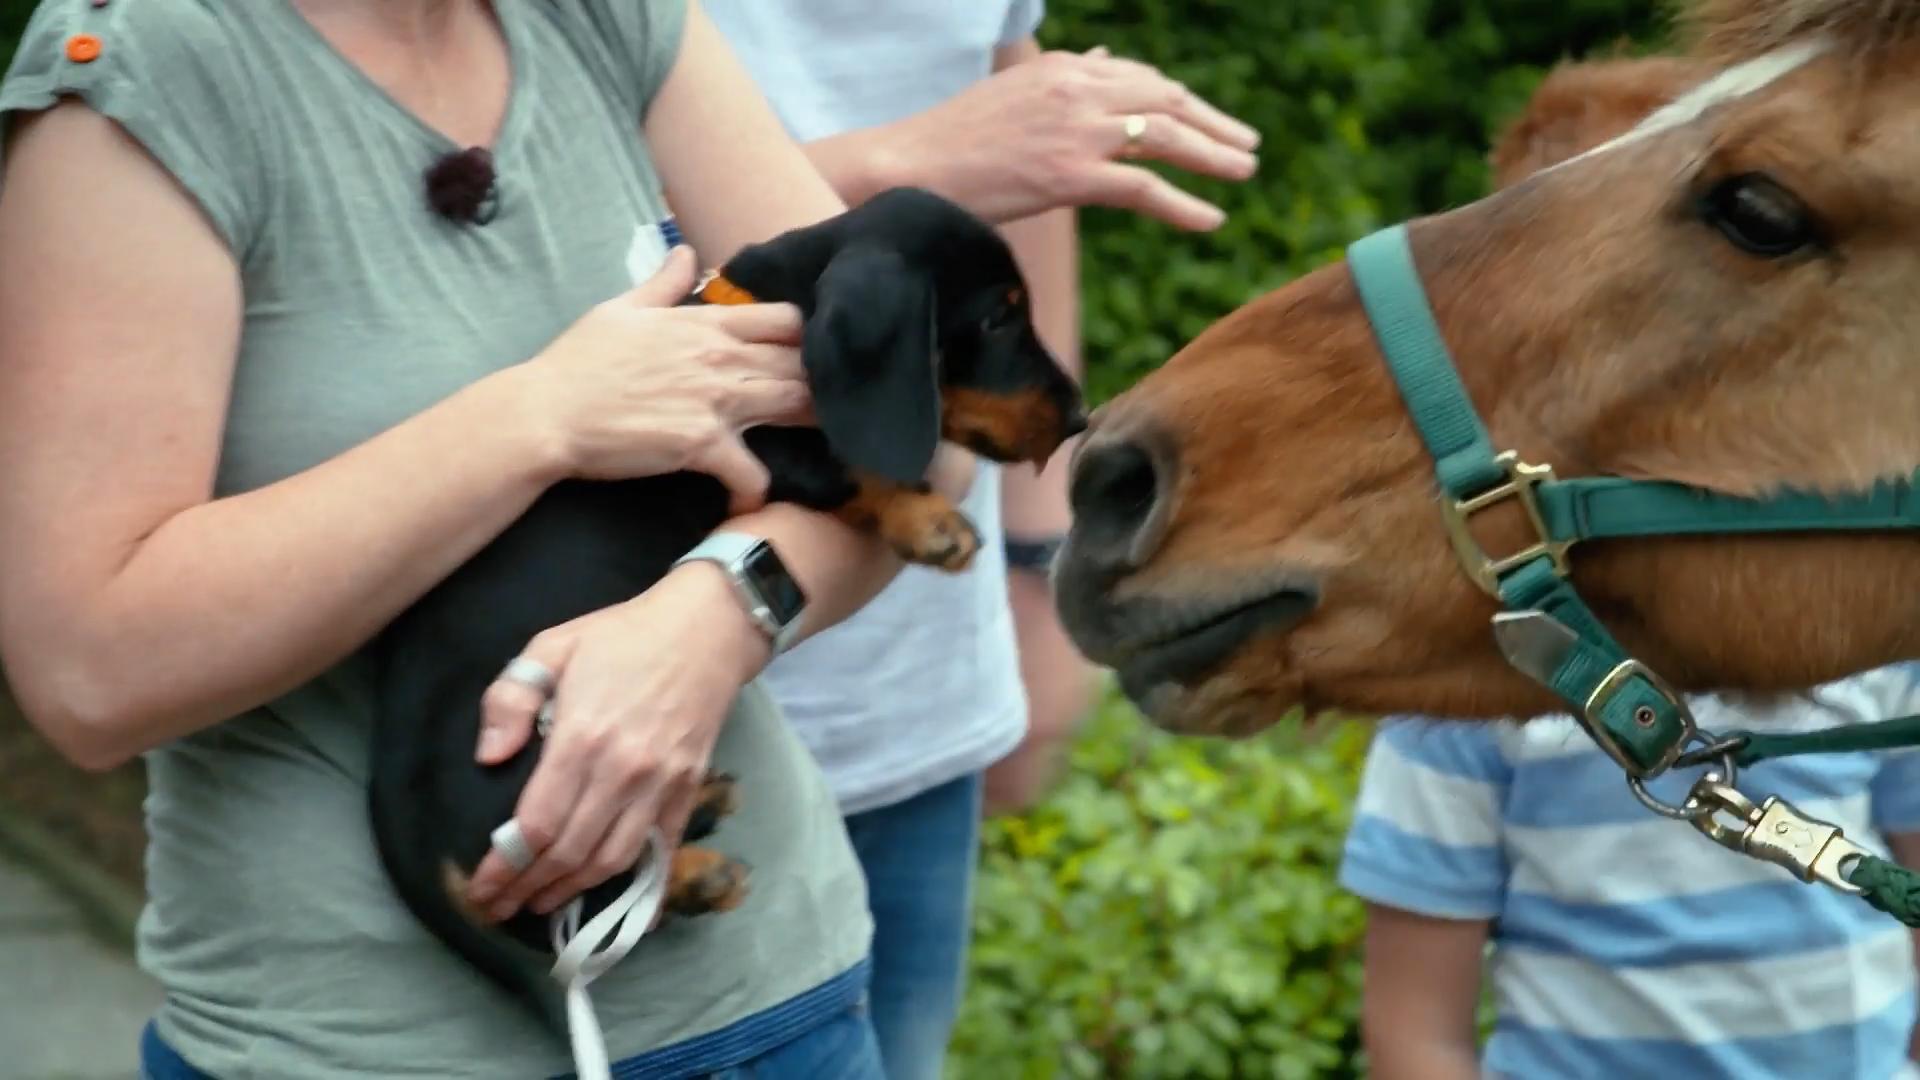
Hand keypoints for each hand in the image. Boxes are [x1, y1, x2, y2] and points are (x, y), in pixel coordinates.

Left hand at [463, 561, 769, 921]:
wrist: (707, 628)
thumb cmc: (623, 636)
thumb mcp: (552, 646)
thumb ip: (511, 698)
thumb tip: (489, 758)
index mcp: (582, 736)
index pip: (536, 823)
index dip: (504, 866)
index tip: (480, 888)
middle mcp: (623, 771)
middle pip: (570, 852)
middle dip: (528, 888)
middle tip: (498, 907)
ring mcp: (662, 784)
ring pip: (613, 859)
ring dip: (573, 892)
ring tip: (541, 904)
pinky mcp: (689, 788)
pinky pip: (662, 849)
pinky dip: (641, 885)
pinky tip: (616, 904)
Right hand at [517, 245, 811, 514]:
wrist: (546, 414)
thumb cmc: (578, 362)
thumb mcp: (621, 309)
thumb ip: (664, 282)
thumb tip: (687, 252)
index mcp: (707, 324)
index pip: (788, 319)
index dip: (811, 338)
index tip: (816, 357)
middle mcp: (721, 358)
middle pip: (803, 365)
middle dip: (824, 384)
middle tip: (834, 405)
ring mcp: (716, 401)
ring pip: (795, 408)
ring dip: (812, 428)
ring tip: (821, 447)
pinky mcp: (703, 445)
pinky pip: (754, 472)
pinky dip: (758, 488)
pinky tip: (749, 497)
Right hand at [888, 47, 1259, 229]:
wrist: (907, 169)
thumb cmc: (952, 141)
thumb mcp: (1014, 95)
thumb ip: (1063, 80)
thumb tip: (1099, 60)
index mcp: (1063, 69)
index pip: (1139, 77)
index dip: (1180, 101)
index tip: (1206, 120)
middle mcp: (1076, 88)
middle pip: (1165, 99)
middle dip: (1211, 123)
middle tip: (1245, 146)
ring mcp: (1076, 130)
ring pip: (1165, 135)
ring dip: (1213, 154)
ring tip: (1244, 172)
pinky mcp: (1070, 175)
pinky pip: (1144, 189)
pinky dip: (1184, 205)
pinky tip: (1211, 219)